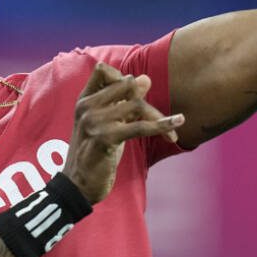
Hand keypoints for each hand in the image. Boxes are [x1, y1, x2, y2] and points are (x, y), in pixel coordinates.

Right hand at [61, 62, 184, 204]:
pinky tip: (177, 124)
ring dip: (158, 117)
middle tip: (158, 118)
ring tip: (172, 128)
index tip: (134, 94)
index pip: (102, 70)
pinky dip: (161, 125)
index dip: (121, 76)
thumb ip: (123, 102)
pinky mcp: (105, 138)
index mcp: (84, 101)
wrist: (79, 186)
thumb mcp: (108, 124)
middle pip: (127, 85)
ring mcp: (94, 122)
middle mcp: (87, 107)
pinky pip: (140, 127)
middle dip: (146, 99)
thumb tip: (145, 78)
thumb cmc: (95, 154)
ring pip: (137, 105)